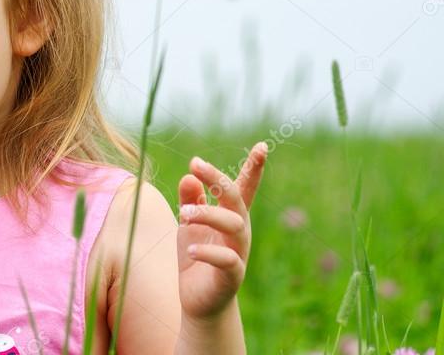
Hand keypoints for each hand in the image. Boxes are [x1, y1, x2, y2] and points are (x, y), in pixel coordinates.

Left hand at [176, 141, 267, 320]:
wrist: (199, 300)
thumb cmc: (196, 255)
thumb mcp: (189, 223)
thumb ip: (190, 199)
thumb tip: (189, 176)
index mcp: (230, 216)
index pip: (243, 188)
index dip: (253, 168)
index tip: (262, 146)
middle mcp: (238, 231)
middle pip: (236, 199)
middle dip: (218, 178)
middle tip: (194, 165)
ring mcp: (238, 253)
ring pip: (233, 225)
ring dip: (207, 214)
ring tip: (183, 215)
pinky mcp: (232, 276)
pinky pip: (227, 260)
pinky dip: (208, 252)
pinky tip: (190, 249)